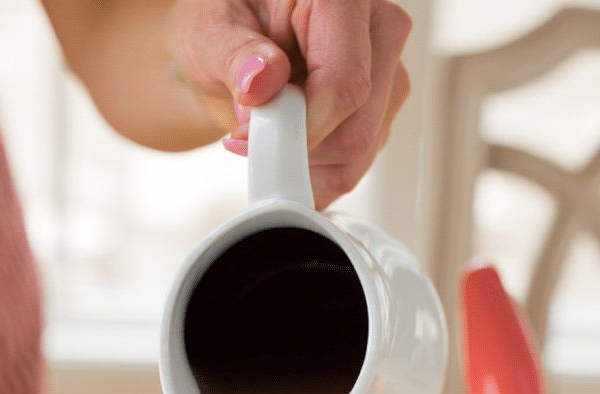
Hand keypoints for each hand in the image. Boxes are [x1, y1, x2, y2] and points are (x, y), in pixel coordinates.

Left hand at [165, 0, 411, 208]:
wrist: (234, 54)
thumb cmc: (227, 32)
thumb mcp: (212, 32)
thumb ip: (234, 56)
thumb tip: (260, 82)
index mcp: (341, 0)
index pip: (344, 84)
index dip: (302, 128)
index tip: (257, 142)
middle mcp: (377, 32)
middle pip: (357, 131)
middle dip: (297, 148)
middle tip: (250, 133)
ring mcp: (387, 76)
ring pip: (358, 155)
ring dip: (303, 163)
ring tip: (269, 128)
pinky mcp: (381, 112)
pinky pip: (354, 167)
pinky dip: (313, 171)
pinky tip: (289, 143)